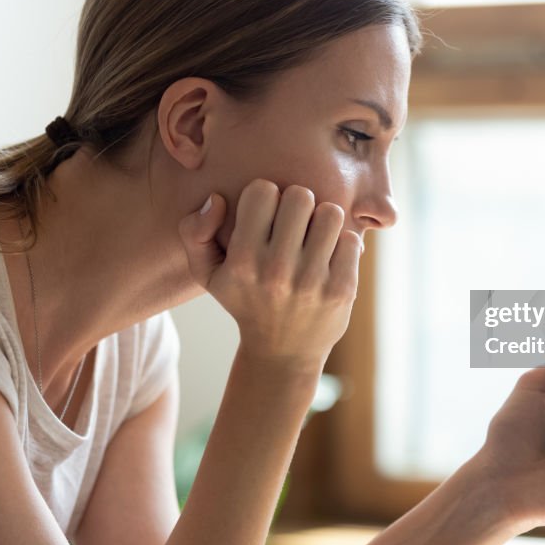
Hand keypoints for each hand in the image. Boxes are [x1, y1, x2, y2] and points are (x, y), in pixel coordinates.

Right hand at [177, 178, 361, 367]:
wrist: (283, 353)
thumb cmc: (245, 300)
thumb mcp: (207, 273)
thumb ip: (194, 232)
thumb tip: (217, 199)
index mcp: (242, 261)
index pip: (263, 191)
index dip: (267, 196)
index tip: (268, 215)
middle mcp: (276, 271)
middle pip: (300, 196)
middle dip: (299, 204)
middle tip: (295, 223)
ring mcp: (311, 282)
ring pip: (331, 213)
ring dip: (324, 221)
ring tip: (314, 237)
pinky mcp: (341, 290)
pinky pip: (351, 240)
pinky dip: (342, 244)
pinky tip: (330, 258)